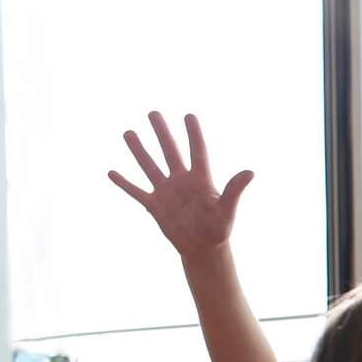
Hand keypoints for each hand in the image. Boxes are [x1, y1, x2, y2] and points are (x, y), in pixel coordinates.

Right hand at [108, 111, 252, 261]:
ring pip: (150, 167)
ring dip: (139, 151)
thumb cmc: (219, 229)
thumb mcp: (227, 209)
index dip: (194, 134)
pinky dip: (124, 183)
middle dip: (162, 133)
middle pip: (170, 152)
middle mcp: (181, 181)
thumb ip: (234, 190)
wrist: (203, 249)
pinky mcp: (155, 206)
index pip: (197, 151)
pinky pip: (136, 192)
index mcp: (200, 180)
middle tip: (153, 113)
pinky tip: (111, 172)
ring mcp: (166, 192)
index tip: (189, 115)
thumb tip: (250, 172)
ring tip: (128, 133)